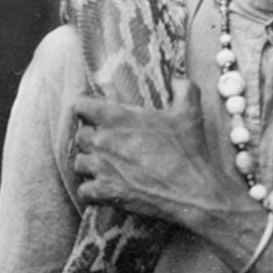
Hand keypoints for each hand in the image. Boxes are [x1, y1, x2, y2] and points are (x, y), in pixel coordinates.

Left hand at [68, 92, 269, 271]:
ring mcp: (101, 168)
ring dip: (91, 165)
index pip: (79, 104)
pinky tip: (105, 190)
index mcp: (117, 117)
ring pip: (79, 164)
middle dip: (91, 139)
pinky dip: (92, 192)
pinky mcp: (105, 192)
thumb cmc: (189, 152)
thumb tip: (176, 79)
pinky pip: (84, 191)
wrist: (192, 193)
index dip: (84, 109)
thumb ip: (183, 88)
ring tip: (106, 168)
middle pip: (79, 136)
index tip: (91, 113)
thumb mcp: (191, 112)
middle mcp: (103, 141)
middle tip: (107, 144)